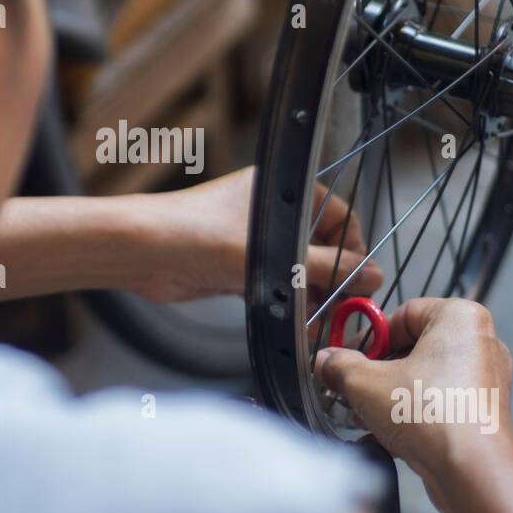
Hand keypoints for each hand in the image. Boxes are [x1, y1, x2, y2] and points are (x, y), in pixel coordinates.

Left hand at [130, 166, 382, 304]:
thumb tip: (369, 276)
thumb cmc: (197, 233)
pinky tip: (294, 322)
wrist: (143, 252)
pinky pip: (273, 286)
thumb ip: (324, 266)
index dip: (354, 248)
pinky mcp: (235, 268)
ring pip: (296, 269)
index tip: (362, 279)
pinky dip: (284, 303)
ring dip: (308, 295)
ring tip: (320, 320)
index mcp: (282, 190)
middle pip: (319, 246)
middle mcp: (269, 212)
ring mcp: (252, 240)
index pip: (339, 216)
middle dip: (332, 278)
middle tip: (343, 307)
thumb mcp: (273, 252)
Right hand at [315, 297, 512, 512]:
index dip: (370, 336)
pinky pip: (438, 403)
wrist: (471, 472)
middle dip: (377, 371)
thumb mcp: (366, 384)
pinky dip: (410, 415)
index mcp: (460, 318)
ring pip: (424, 379)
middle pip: (413, 348)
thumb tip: (326, 361)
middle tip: (352, 388)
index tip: (348, 356)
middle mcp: (479, 344)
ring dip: (388, 396)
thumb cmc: (430, 414)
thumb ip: (341, 366)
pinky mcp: (482, 413)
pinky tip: (383, 436)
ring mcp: (484, 380)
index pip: (404, 313)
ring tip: (363, 416)